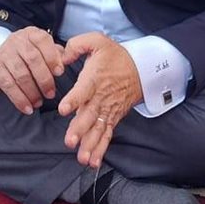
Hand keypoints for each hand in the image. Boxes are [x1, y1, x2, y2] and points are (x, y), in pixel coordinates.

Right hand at [0, 27, 65, 114]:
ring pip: (20, 74)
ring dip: (32, 92)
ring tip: (39, 102)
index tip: (59, 73)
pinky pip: (8, 85)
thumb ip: (55, 54)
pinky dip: (19, 99)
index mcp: (31, 34)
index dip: (52, 57)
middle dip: (44, 79)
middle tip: (50, 94)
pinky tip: (27, 107)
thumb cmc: (27, 53)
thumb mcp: (42, 48)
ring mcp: (3, 54)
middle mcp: (16, 41)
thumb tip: (65, 62)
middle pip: (32, 59)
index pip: (42, 41)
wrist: (0, 54)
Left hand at [58, 33, 141, 167]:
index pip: (83, 90)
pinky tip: (93, 162)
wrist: (142, 69)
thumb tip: (62, 57)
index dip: (73, 99)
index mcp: (94, 78)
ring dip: (90, 144)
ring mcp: (108, 110)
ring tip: (82, 158)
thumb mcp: (97, 41)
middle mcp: (101, 97)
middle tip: (70, 141)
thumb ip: (76, 45)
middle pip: (89, 115)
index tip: (63, 109)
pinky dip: (101, 149)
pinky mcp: (113, 118)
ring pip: (98, 129)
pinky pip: (106, 135)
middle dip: (80, 130)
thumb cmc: (116, 56)